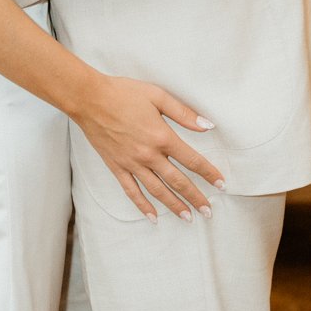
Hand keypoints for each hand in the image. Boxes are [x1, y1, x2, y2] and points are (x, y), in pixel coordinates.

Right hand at [76, 77, 223, 220]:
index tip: (221, 184)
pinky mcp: (117, 167)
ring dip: (174, 205)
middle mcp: (149, 155)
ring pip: (157, 191)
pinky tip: (152, 217)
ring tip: (188, 218)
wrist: (90, 99)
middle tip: (208, 211)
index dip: (209, 173)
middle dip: (195, 197)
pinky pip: (131, 191)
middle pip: (178, 181)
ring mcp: (132, 164)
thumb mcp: (157, 96)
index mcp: (162, 137)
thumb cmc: (123, 93)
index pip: (192, 160)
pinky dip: (142, 206)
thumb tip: (208, 126)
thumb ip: (184, 113)